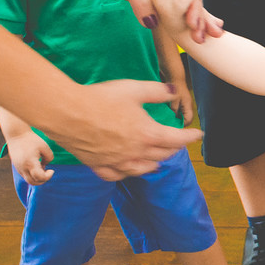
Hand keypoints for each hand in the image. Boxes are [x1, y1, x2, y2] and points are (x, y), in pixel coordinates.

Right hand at [6, 130, 53, 185]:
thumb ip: (49, 158)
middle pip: (33, 182)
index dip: (48, 176)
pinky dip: (32, 175)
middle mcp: (23, 168)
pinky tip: (36, 166)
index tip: (52, 170)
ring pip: (29, 180)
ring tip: (42, 168)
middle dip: (43, 180)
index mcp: (30, 163)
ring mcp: (18, 168)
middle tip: (48, 172)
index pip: (39, 177)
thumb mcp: (45, 147)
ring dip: (37, 178)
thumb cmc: (31, 139)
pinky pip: (25, 176)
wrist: (16, 135)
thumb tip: (45, 165)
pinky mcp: (17, 167)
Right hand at [44, 79, 202, 180]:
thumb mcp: (134, 89)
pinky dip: (129, 172)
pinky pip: (119, 175)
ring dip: (156, 162)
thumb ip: (157, 91)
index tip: (198, 134)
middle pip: (163, 154)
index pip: (177, 139)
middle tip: (178, 143)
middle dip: (174, 148)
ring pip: (144, 168)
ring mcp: (117, 162)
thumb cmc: (100, 98)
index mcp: (148, 134)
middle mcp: (136, 152)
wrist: (66, 112)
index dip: (190, 136)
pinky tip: (131, 169)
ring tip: (160, 158)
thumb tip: (175, 91)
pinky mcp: (99, 166)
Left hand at [81, 0, 221, 42]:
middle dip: (201, 18)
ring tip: (206, 37)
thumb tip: (152, 23)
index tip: (193, 25)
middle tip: (208, 37)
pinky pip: (174, 7)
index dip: (193, 9)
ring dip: (196, 20)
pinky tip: (194, 30)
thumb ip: (140, 1)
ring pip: (186, 4)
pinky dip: (184, 19)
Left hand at [168, 76, 194, 125]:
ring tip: (166, 119)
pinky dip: (172, 112)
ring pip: (180, 115)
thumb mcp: (174, 100)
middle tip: (168, 124)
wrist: (175, 76)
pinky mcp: (179, 101)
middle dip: (177, 122)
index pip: (188, 120)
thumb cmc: (175, 87)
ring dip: (174, 117)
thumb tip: (173, 120)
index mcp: (188, 106)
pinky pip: (176, 110)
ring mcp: (183, 103)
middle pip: (185, 118)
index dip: (182, 125)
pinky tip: (165, 112)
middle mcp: (187, 106)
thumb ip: (174, 110)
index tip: (173, 127)